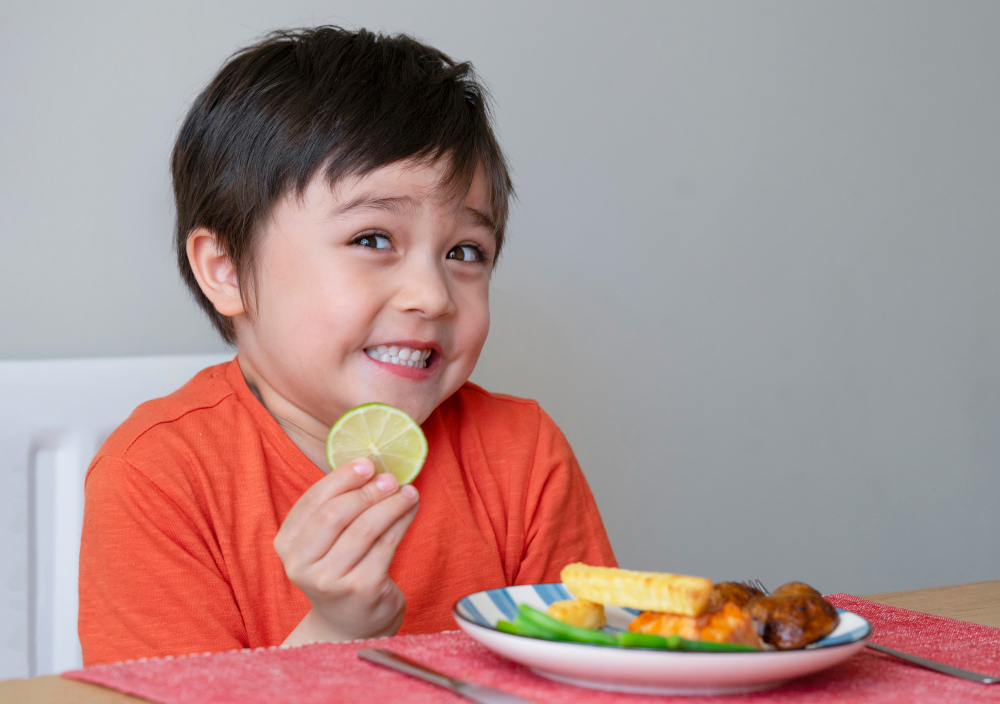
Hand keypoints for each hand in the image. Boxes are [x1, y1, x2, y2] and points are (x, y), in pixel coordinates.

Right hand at [275, 458, 418, 644]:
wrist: (348, 624)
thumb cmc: (338, 570)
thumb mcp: (324, 541)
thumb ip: (336, 507)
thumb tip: (371, 468)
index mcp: (286, 544)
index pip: (313, 501)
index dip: (341, 478)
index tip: (367, 463)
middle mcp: (301, 565)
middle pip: (337, 514)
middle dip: (368, 491)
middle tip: (391, 478)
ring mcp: (330, 580)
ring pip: (365, 528)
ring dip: (391, 504)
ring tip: (408, 491)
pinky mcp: (361, 589)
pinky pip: (386, 545)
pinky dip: (401, 521)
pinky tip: (410, 509)